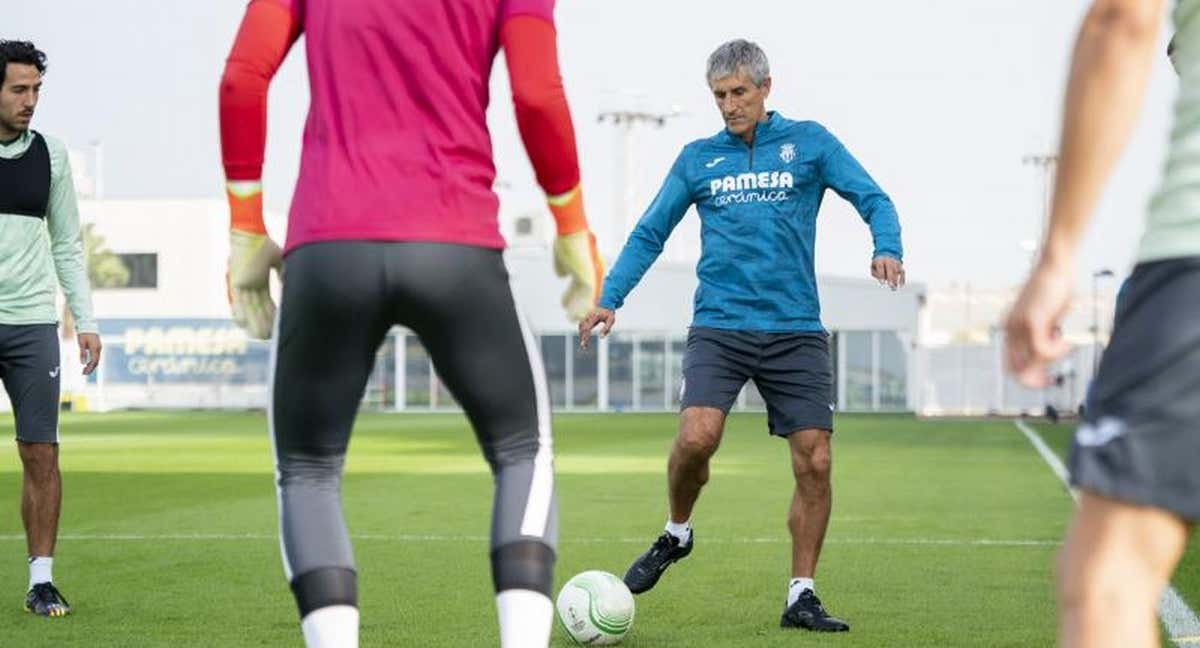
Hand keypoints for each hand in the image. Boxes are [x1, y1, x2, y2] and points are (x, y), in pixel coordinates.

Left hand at [77, 333, 101, 375]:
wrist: (87, 325)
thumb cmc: (83, 334)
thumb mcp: (81, 343)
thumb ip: (82, 353)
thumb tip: (82, 363)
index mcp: (95, 348)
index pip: (94, 361)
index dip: (89, 368)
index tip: (84, 373)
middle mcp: (99, 348)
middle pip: (96, 362)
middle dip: (90, 368)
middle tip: (83, 374)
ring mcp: (99, 347)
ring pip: (96, 359)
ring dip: (91, 365)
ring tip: (84, 370)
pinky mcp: (97, 346)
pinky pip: (96, 356)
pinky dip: (92, 361)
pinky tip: (87, 364)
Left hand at [228, 229, 282, 339]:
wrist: (249, 233)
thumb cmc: (263, 243)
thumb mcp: (278, 259)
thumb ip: (283, 273)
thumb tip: (289, 286)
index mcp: (259, 280)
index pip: (267, 302)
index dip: (272, 314)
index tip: (279, 325)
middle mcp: (249, 284)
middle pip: (258, 309)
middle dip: (264, 323)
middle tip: (270, 337)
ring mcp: (241, 284)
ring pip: (249, 308)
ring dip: (255, 322)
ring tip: (261, 336)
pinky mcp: (234, 282)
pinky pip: (236, 301)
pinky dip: (239, 313)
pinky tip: (242, 324)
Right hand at [553, 229, 604, 322]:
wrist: (571, 232)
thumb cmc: (566, 241)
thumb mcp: (561, 258)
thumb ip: (562, 268)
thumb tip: (562, 276)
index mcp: (586, 269)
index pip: (581, 287)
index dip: (572, 297)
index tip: (564, 305)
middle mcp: (593, 274)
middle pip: (586, 294)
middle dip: (576, 306)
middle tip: (569, 316)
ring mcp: (593, 277)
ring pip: (587, 299)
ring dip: (579, 311)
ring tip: (571, 319)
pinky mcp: (590, 279)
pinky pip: (588, 299)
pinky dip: (583, 309)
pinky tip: (577, 317)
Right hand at [578, 307, 614, 349]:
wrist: (606, 303)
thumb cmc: (609, 313)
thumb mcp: (611, 320)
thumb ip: (606, 329)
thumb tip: (601, 338)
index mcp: (594, 317)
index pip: (587, 328)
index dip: (585, 337)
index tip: (585, 344)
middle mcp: (588, 316)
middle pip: (583, 329)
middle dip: (583, 338)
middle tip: (584, 347)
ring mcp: (586, 316)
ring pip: (581, 327)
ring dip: (581, 335)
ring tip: (584, 344)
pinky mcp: (586, 316)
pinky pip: (581, 325)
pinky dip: (581, 331)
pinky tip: (583, 337)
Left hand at [871, 256, 904, 289]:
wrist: (887, 254)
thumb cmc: (878, 264)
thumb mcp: (873, 267)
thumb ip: (875, 273)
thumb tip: (881, 279)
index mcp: (880, 260)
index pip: (881, 267)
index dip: (882, 275)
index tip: (882, 283)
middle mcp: (888, 260)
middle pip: (890, 268)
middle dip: (890, 277)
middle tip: (890, 285)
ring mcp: (895, 263)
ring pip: (897, 271)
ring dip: (896, 280)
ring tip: (894, 288)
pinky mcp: (900, 266)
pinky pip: (902, 272)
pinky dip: (902, 279)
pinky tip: (901, 285)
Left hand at [1004, 260, 1074, 387]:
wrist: (1055, 266)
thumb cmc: (1055, 291)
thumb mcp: (1047, 320)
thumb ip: (1044, 338)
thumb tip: (1046, 361)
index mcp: (1010, 330)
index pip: (1010, 366)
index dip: (1027, 378)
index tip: (1047, 379)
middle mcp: (1009, 330)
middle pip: (1018, 370)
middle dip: (1036, 378)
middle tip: (1053, 377)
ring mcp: (1018, 326)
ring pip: (1033, 361)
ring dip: (1052, 360)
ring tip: (1065, 342)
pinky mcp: (1031, 322)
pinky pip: (1042, 350)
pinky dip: (1058, 352)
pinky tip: (1068, 341)